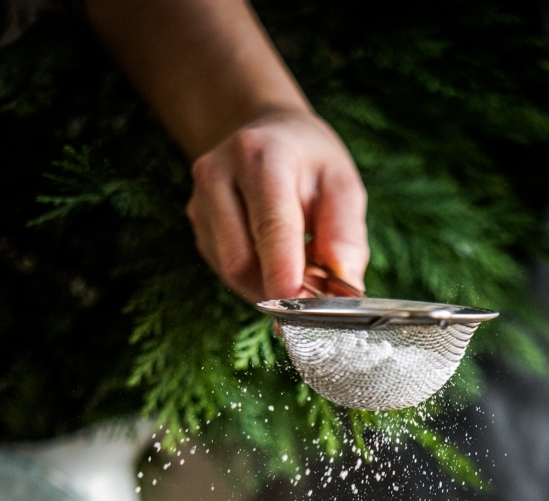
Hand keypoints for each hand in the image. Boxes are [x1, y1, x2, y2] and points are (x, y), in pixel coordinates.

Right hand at [187, 108, 367, 302]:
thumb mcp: (342, 185)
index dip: (287, 279)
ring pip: (232, 273)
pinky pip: (227, 272)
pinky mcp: (197, 225)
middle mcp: (219, 175)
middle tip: (315, 300)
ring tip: (299, 273)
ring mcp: (200, 202)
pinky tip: (275, 263)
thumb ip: (345, 237)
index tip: (306, 313)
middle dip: (281, 292)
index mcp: (261, 156)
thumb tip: (345, 290)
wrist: (267, 134)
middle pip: (242, 262)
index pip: (271, 229)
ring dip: (269, 289)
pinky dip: (256, 280)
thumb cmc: (310, 162)